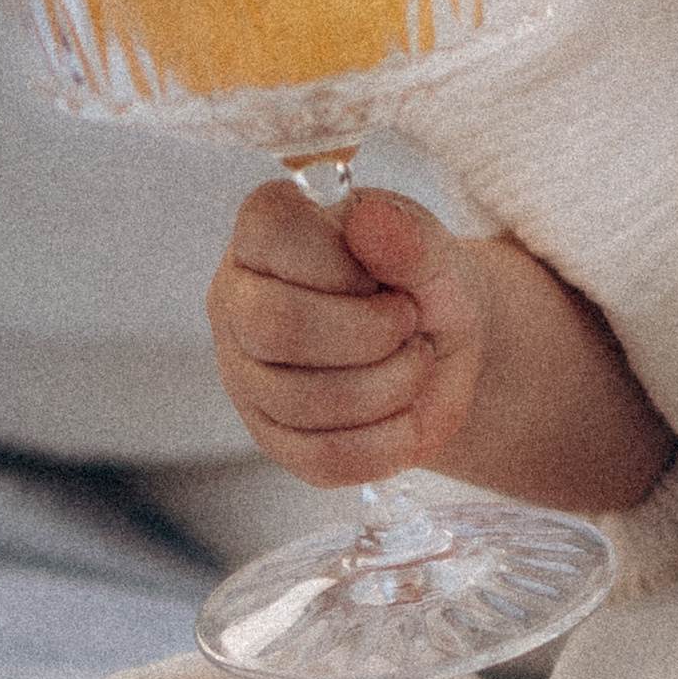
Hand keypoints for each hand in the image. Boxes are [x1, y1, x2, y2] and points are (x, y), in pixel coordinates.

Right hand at [208, 183, 489, 485]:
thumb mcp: (433, 252)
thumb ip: (410, 238)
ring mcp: (246, 374)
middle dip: (370, 332)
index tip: (378, 274)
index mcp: (265, 233)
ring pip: (299, 399)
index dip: (342, 261)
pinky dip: (385, 441)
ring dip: (388, 385)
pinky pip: (322, 457)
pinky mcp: (274, 438)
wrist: (439, 347)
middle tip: (409, 323)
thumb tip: (373, 221)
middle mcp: (238, 301)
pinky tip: (406, 413)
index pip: (271, 231)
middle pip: (277, 325)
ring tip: (415, 361)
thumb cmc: (419, 283)